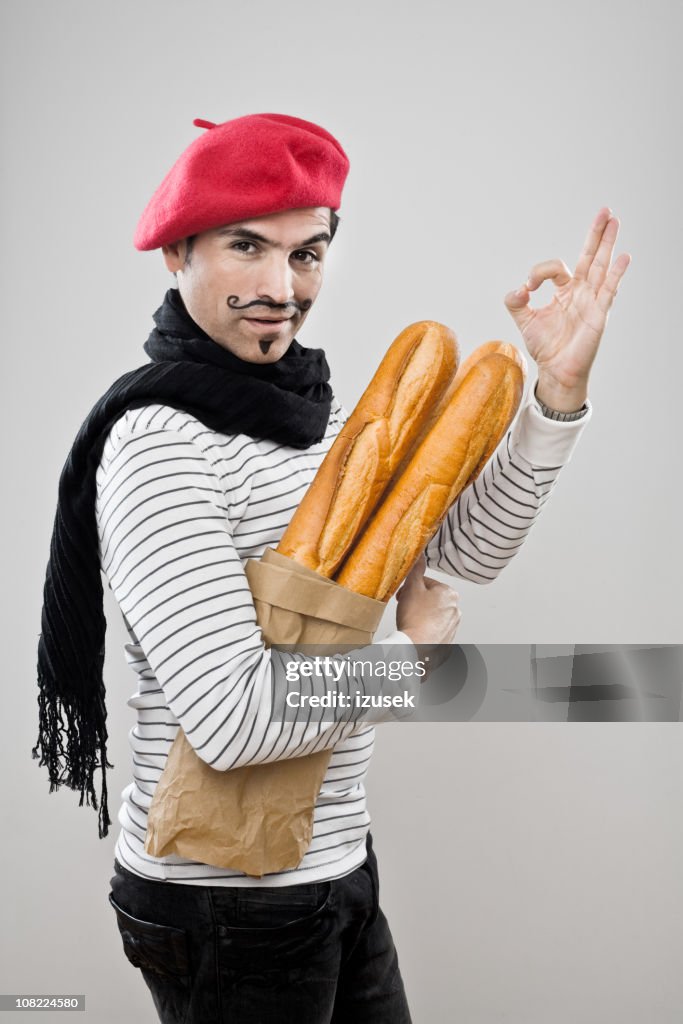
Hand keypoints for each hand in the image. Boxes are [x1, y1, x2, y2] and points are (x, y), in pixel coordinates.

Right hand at [396, 554, 460, 646]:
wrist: (416, 647)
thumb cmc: (415, 619)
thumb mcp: (412, 587)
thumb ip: (416, 569)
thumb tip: (419, 556)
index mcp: (449, 593)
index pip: (427, 583)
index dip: (411, 588)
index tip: (404, 595)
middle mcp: (455, 609)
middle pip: (431, 598)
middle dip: (417, 601)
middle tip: (406, 607)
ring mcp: (452, 626)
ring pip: (433, 614)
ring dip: (421, 614)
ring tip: (411, 621)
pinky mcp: (448, 639)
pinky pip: (434, 629)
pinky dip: (425, 628)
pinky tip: (416, 630)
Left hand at [503, 208, 630, 410]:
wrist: (556, 371)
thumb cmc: (545, 347)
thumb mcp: (524, 320)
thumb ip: (515, 302)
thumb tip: (517, 289)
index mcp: (566, 290)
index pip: (555, 267)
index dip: (538, 273)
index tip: (526, 289)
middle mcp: (582, 292)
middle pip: (591, 256)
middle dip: (597, 234)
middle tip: (605, 211)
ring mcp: (592, 301)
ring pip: (601, 267)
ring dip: (607, 244)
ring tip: (614, 221)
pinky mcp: (599, 314)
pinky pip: (609, 291)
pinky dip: (616, 274)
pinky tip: (623, 257)